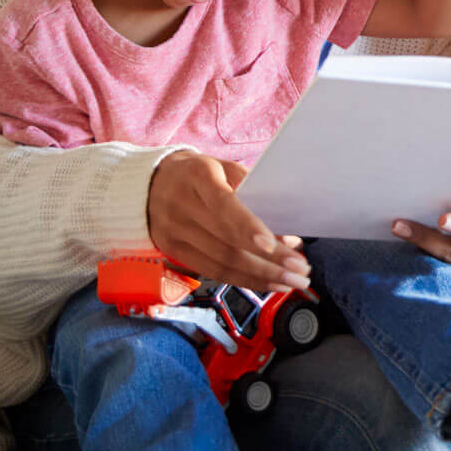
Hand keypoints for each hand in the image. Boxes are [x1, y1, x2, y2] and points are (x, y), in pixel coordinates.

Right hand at [146, 151, 308, 293]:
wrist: (150, 184)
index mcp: (197, 176)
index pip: (223, 205)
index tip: (272, 244)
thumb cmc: (199, 174)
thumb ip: (253, 193)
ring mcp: (174, 232)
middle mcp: (181, 206)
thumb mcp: (224, 167)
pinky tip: (269, 283)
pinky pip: (213, 272)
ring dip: (262, 275)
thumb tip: (286, 234)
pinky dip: (245, 280)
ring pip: (223, 262)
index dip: (247, 227)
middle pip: (227, 241)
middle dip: (270, 260)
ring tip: (292, 281)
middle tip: (300, 270)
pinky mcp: (174, 252)